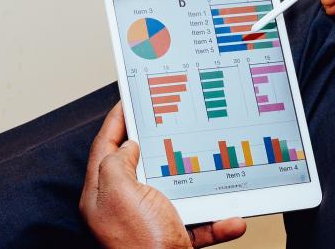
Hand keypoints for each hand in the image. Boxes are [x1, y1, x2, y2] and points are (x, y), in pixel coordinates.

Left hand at [80, 104, 246, 247]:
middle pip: (141, 167)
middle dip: (161, 146)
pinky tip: (232, 219)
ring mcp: (148, 225)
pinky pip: (199, 225)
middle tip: (174, 122)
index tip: (128, 100)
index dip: (116, 121)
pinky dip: (217, 222)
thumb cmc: (138, 246)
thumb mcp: (119, 191)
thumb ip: (117, 162)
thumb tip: (128, 146)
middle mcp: (123, 209)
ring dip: (200, 187)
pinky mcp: (172, 242)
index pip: (104, 147)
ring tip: (213, 170)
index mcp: (102, 195)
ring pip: (176, 194)